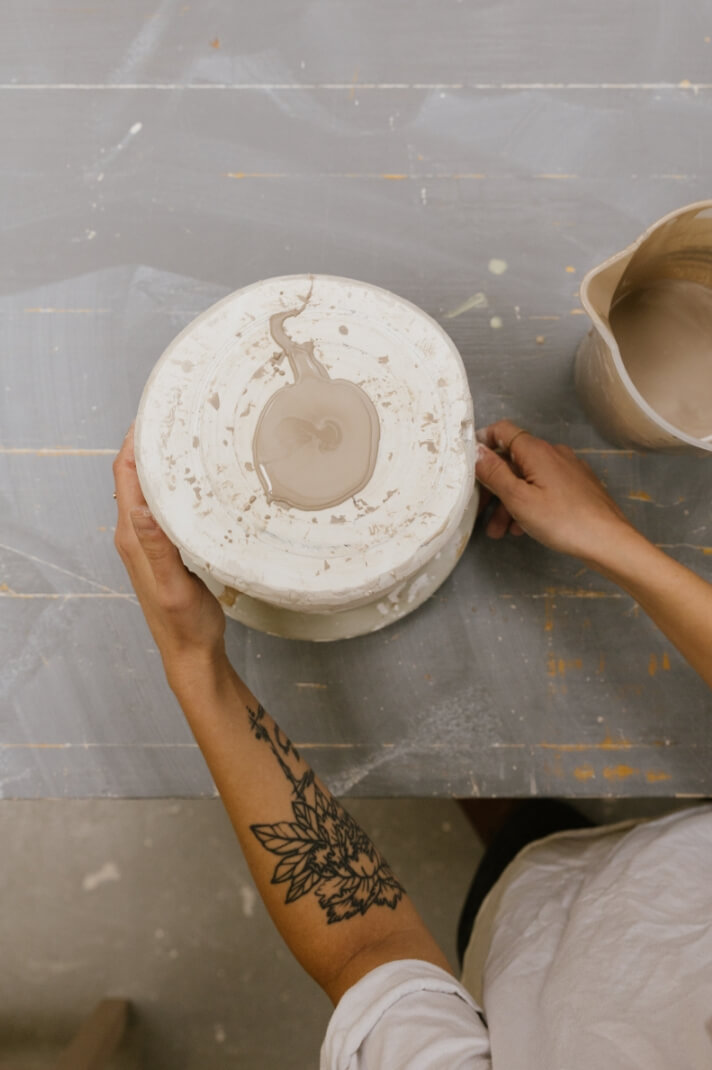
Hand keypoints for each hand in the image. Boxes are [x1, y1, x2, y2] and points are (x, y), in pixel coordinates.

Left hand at [113, 425, 226, 687]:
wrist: (192, 654)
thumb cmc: (184, 624)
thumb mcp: (173, 586)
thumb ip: (157, 548)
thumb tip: (139, 508)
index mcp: (133, 538)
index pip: (124, 476)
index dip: (134, 441)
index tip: (153, 414)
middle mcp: (135, 535)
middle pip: (133, 476)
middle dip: (148, 443)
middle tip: (174, 416)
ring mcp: (149, 541)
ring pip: (148, 489)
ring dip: (160, 462)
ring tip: (184, 438)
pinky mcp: (164, 548)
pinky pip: (162, 505)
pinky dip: (173, 485)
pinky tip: (193, 480)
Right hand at [474, 420, 635, 566]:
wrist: (608, 541)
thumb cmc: (563, 520)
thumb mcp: (518, 498)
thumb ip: (494, 473)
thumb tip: (476, 450)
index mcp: (536, 451)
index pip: (502, 431)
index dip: (482, 443)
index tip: (469, 465)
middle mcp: (553, 454)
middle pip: (513, 460)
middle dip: (493, 486)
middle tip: (480, 512)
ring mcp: (567, 470)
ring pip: (528, 479)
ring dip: (509, 501)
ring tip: (501, 531)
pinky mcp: (576, 486)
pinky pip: (544, 489)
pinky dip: (529, 504)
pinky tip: (524, 528)